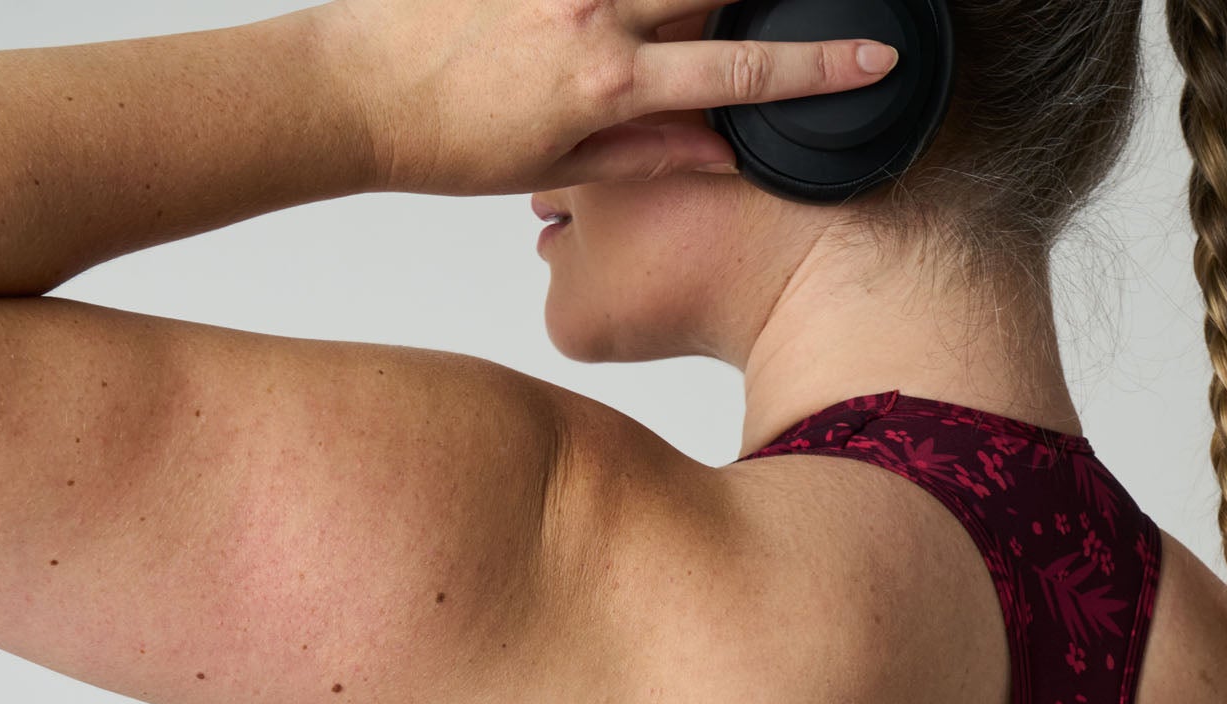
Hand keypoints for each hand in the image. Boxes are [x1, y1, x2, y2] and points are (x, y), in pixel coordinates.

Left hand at [312, 0, 898, 195]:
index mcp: (611, 80)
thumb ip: (649, 147)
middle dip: (764, 0)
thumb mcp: (559, 165)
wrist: (353, 94)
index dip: (815, 67)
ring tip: (717, 16)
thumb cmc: (445, 143)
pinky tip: (622, 13)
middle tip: (792, 12)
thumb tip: (725, 146)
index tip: (872, 57)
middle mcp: (593, 9)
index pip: (739, 73)